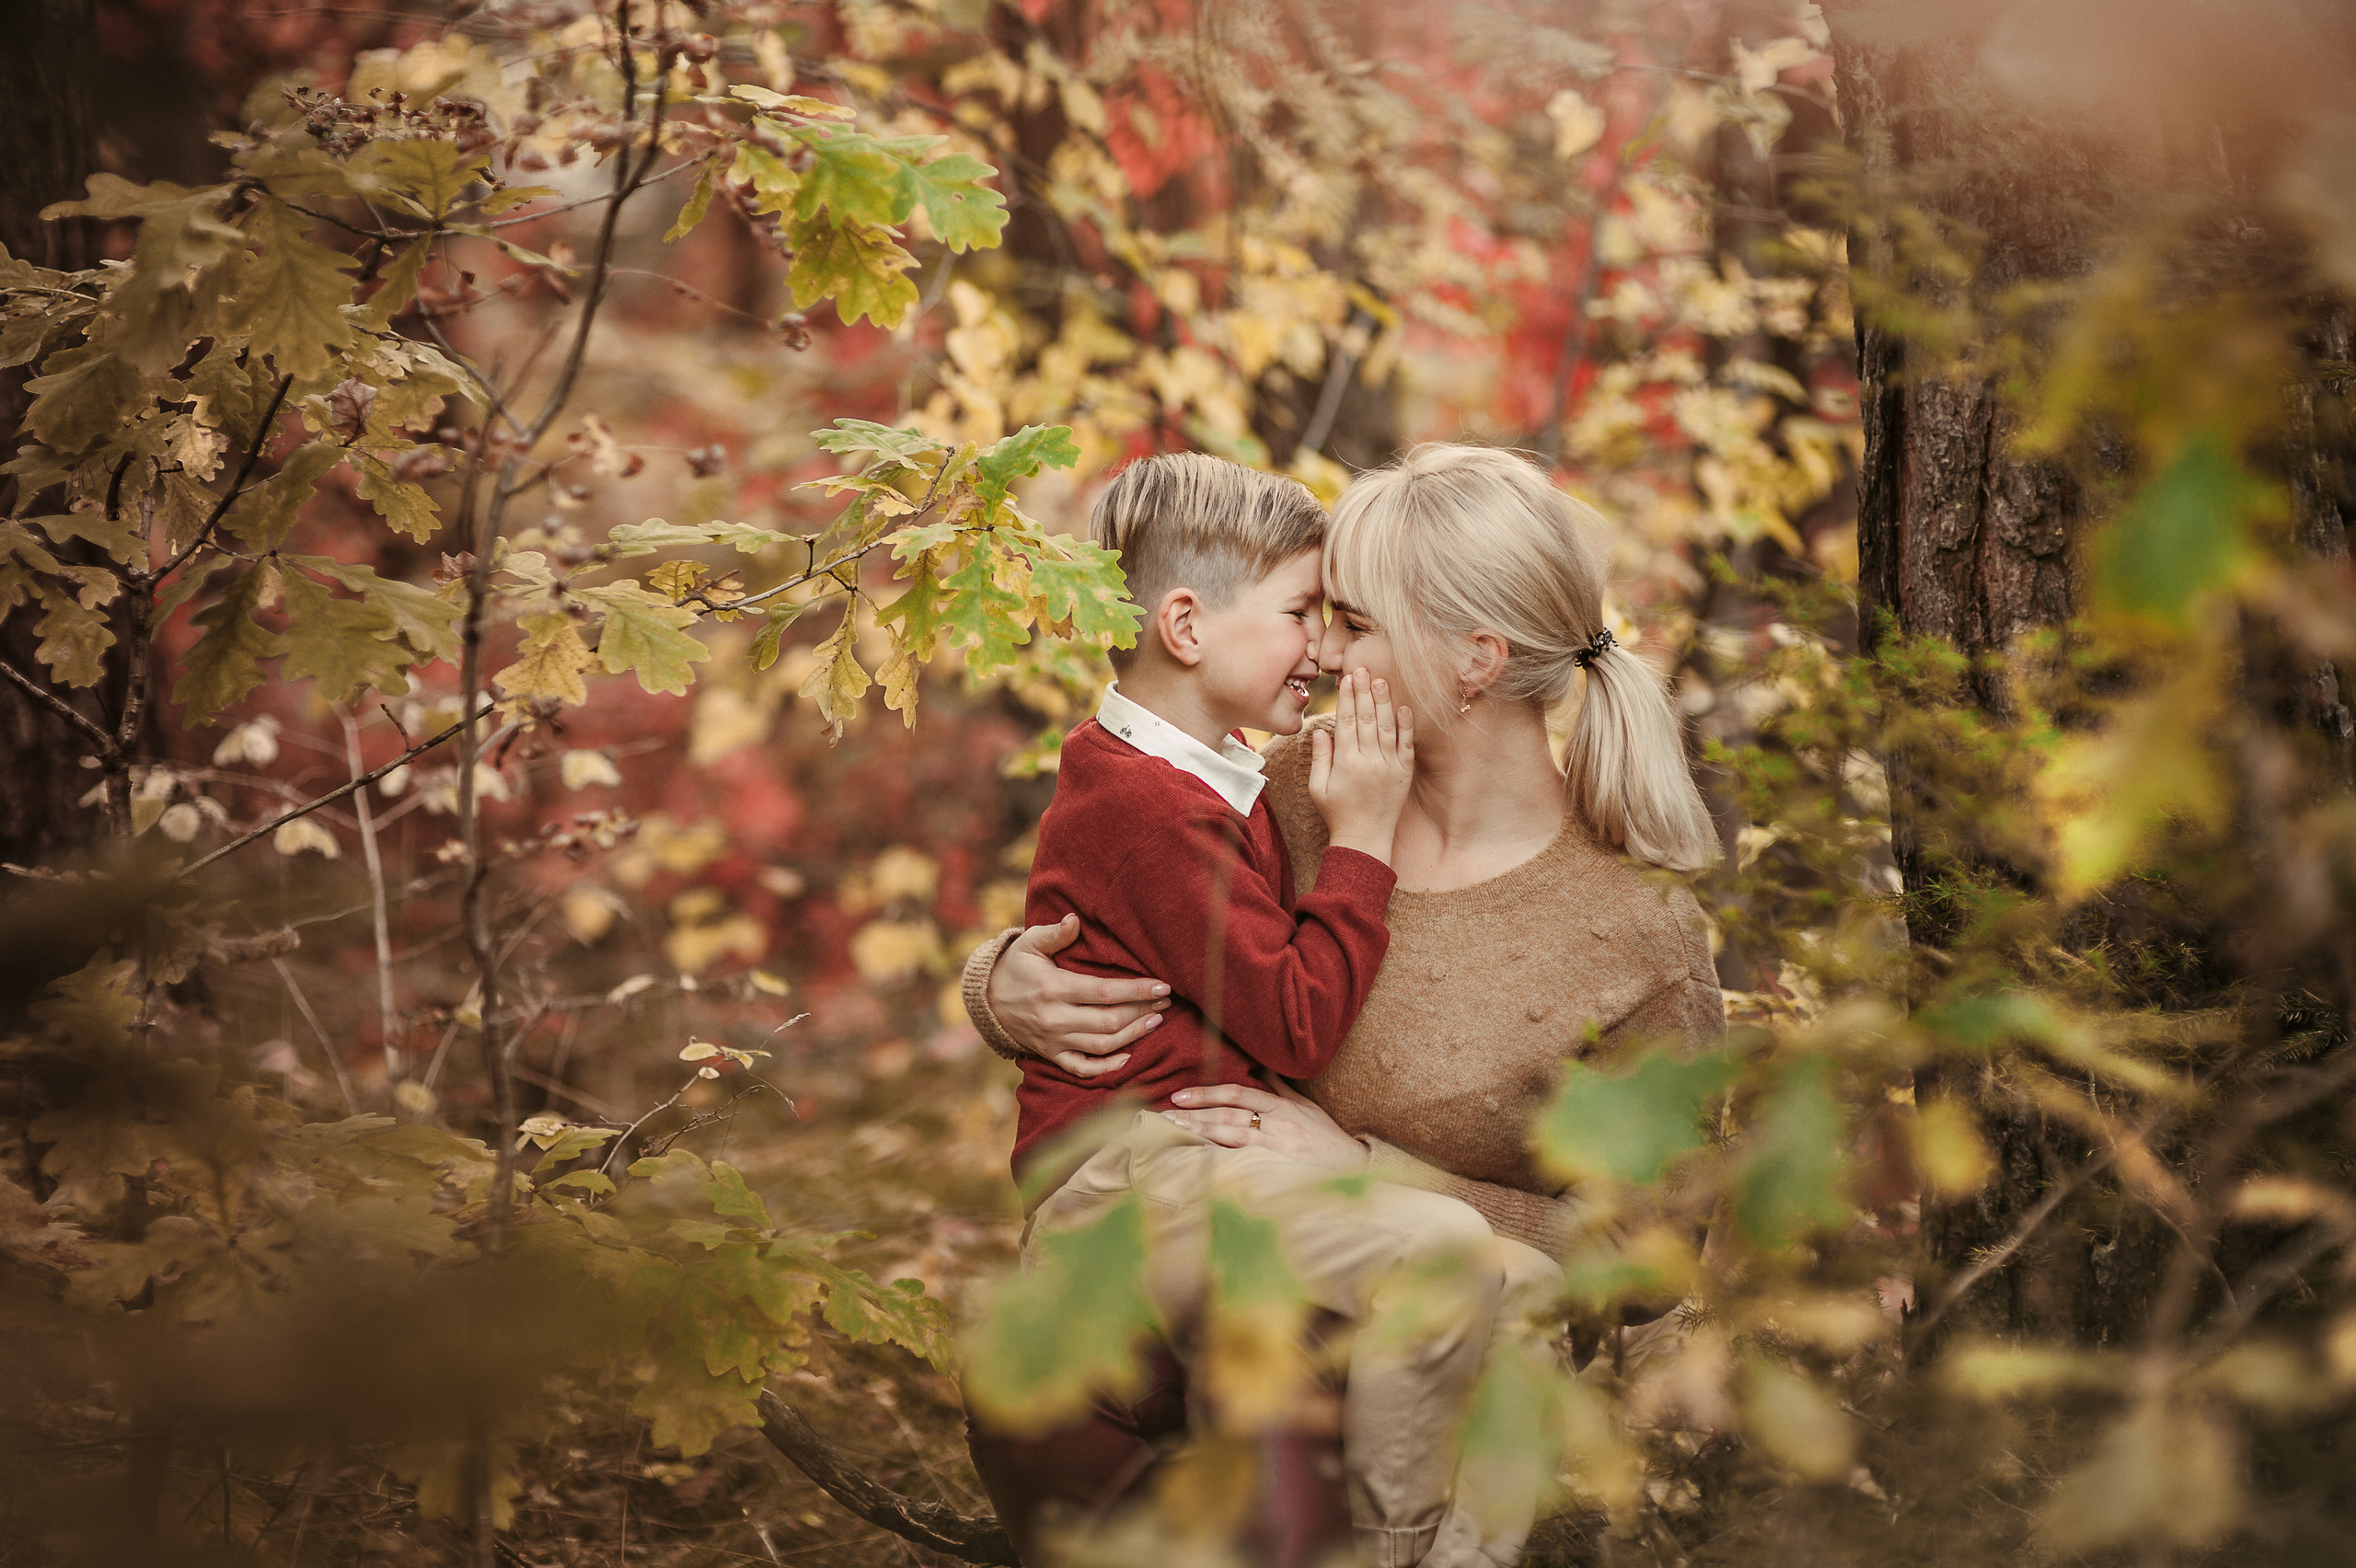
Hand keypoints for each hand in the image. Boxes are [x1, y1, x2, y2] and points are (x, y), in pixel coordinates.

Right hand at [986, 914, 1170, 1077]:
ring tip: (1155, 1022)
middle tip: (1166, 1003)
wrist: (986, 1000)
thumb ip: (1055, 933)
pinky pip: (1082, 1068)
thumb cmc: (1014, 966)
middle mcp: (1056, 1018)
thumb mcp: (1029, 943)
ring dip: (1133, 1035)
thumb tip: (1075, 920)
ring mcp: (1054, 1040)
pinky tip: (1128, 1057)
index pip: (1104, 992)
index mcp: (1054, 989)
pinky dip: (1106, 1067)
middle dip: (1142, 1012)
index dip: (1136, 991)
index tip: (1162, 987)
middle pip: (1109, 1021)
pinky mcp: (1052, 1054)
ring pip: (1102, 1044)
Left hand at [1161, 1076, 1368, 1169]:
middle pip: (1230, 1114)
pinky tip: (1197, 1159)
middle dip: (1196, 1113)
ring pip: (1232, 1137)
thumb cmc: (1325, 1137)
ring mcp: (1277, 1148)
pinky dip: (1219, 1158)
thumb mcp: (1304, 1107)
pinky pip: (1243, 1162)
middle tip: (1167, 1112)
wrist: (1352, 1167)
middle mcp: (1277, 1124)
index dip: (1208, 1092)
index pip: (1239, 1093)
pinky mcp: (1278, 1169)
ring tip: (1174, 1131)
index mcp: (1281, 1106)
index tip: (1181, 1094)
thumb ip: (1278, 1089)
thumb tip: (1257, 1068)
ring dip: (1201, 1133)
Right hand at [1308, 667, 1413, 862]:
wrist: (1365, 839)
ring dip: (1384, 702)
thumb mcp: (1318, 787)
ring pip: (1387, 727)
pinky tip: (1403, 708)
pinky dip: (1406, 726)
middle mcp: (1369, 761)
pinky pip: (1406, 745)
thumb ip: (1321, 757)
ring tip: (1381, 680)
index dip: (1347, 698)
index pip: (1347, 721)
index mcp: (1346, 763)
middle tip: (1363, 669)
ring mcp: (1389, 767)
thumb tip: (1321, 731)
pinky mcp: (1404, 774)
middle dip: (1364, 692)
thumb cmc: (1337, 813)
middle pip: (1367, 718)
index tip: (1347, 678)